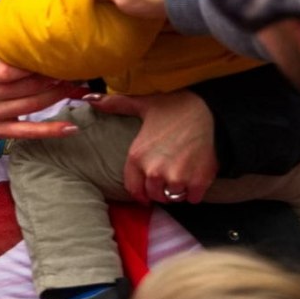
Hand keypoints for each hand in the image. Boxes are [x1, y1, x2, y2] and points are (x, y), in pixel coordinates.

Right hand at [0, 36, 84, 140]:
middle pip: (26, 89)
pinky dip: (50, 130)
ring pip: (31, 107)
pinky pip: (27, 132)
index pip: (9, 71)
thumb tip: (21, 14)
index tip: (55, 59)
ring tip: (77, 88)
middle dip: (53, 81)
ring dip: (57, 98)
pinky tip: (70, 128)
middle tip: (75, 71)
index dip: (34, 68)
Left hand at [94, 90, 217, 202]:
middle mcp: (154, 171)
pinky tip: (195, 177)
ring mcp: (176, 178)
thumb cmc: (174, 108)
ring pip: (172, 198)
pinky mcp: (198, 182)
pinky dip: (194, 192)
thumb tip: (90, 100)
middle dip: (159, 189)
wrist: (209, 111)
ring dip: (176, 191)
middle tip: (168, 177)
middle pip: (154, 195)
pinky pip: (192, 198)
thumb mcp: (142, 104)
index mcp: (137, 157)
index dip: (141, 191)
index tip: (147, 190)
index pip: (133, 189)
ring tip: (180, 176)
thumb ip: (116, 105)